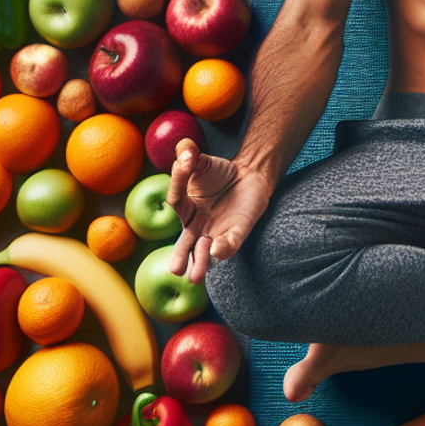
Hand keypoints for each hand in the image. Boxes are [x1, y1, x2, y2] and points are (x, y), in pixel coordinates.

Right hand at [166, 139, 271, 284]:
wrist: (249, 174)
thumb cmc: (219, 172)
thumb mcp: (202, 160)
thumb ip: (189, 153)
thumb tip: (184, 149)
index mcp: (185, 207)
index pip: (177, 199)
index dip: (178, 179)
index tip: (185, 160)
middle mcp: (198, 225)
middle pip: (185, 245)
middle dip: (180, 258)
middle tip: (175, 270)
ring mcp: (216, 231)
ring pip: (206, 252)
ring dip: (201, 261)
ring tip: (195, 276)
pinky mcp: (236, 232)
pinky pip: (230, 243)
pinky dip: (225, 247)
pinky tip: (218, 250)